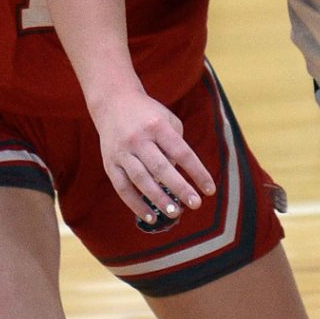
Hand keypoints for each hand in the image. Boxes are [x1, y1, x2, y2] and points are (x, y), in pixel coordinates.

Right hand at [94, 85, 216, 223]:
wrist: (113, 102)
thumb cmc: (149, 115)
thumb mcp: (168, 120)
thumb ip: (177, 147)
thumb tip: (178, 179)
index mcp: (158, 127)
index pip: (182, 152)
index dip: (197, 172)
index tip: (210, 190)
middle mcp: (138, 139)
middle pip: (161, 168)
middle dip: (180, 188)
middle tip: (195, 204)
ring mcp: (121, 152)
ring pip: (141, 179)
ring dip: (158, 198)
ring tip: (175, 213)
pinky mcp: (109, 163)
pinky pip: (122, 187)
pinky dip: (135, 203)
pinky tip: (150, 216)